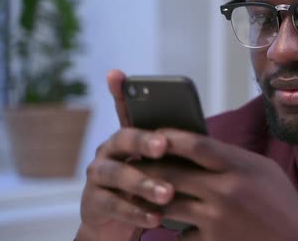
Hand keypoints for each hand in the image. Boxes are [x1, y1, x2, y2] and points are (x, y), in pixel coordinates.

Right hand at [76, 70, 175, 240]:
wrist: (121, 222)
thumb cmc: (153, 184)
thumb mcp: (165, 166)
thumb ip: (175, 150)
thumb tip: (204, 140)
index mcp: (129, 136)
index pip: (124, 108)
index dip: (120, 92)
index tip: (117, 74)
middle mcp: (110, 150)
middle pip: (124, 138)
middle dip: (143, 141)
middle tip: (162, 145)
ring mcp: (98, 174)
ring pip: (118, 174)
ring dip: (144, 183)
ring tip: (167, 193)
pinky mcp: (93, 201)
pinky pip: (113, 204)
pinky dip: (136, 212)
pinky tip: (155, 217)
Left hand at [138, 129, 297, 240]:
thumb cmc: (283, 204)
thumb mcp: (265, 170)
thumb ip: (233, 158)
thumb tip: (201, 147)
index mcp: (240, 167)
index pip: (195, 145)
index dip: (169, 136)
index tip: (153, 133)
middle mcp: (224, 191)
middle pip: (172, 173)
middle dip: (148, 166)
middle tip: (133, 161)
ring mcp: (216, 219)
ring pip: (168, 204)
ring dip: (153, 197)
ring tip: (142, 190)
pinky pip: (181, 233)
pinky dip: (178, 228)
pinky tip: (178, 224)